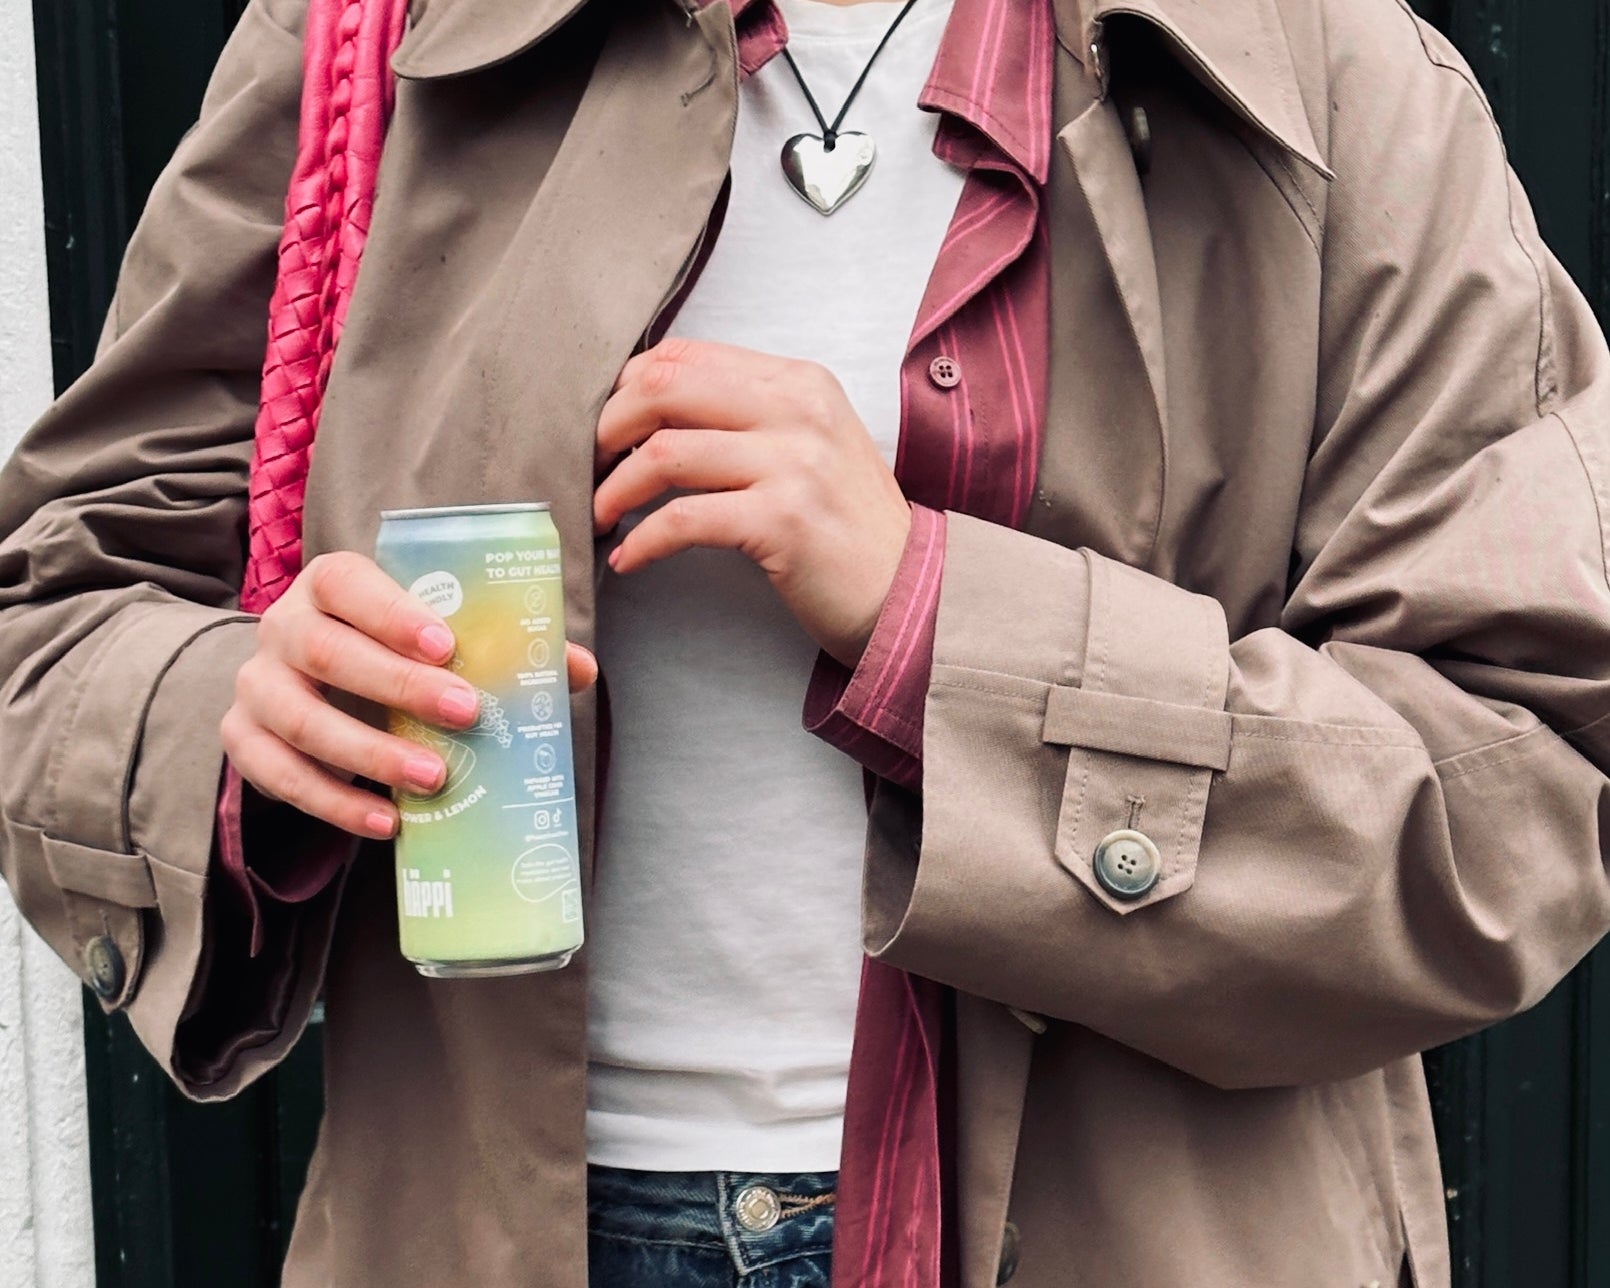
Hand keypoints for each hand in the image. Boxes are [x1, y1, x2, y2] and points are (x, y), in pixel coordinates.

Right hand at [221, 551, 597, 839]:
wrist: (305, 682)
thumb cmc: (389, 652)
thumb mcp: (433, 638)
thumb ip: (502, 645)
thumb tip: (577, 668)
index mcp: (331, 584)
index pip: (349, 582)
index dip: (394, 612)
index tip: (449, 646)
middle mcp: (283, 626)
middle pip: (326, 651)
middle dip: (398, 686)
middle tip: (467, 714)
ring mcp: (257, 685)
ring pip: (298, 718)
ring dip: (369, 754)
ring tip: (434, 779)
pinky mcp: (243, 739)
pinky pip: (278, 776)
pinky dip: (333, 803)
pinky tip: (387, 822)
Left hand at [594, 338, 911, 664]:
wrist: (910, 591)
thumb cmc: (847, 528)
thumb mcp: (810, 447)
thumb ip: (748, 417)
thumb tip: (649, 411)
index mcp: (798, 381)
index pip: (685, 355)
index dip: (625, 389)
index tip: (604, 430)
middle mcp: (797, 409)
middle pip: (663, 390)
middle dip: (605, 430)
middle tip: (586, 469)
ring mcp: (794, 462)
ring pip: (664, 453)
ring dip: (614, 490)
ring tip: (601, 517)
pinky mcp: (783, 520)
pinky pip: (683, 520)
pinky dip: (643, 542)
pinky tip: (630, 560)